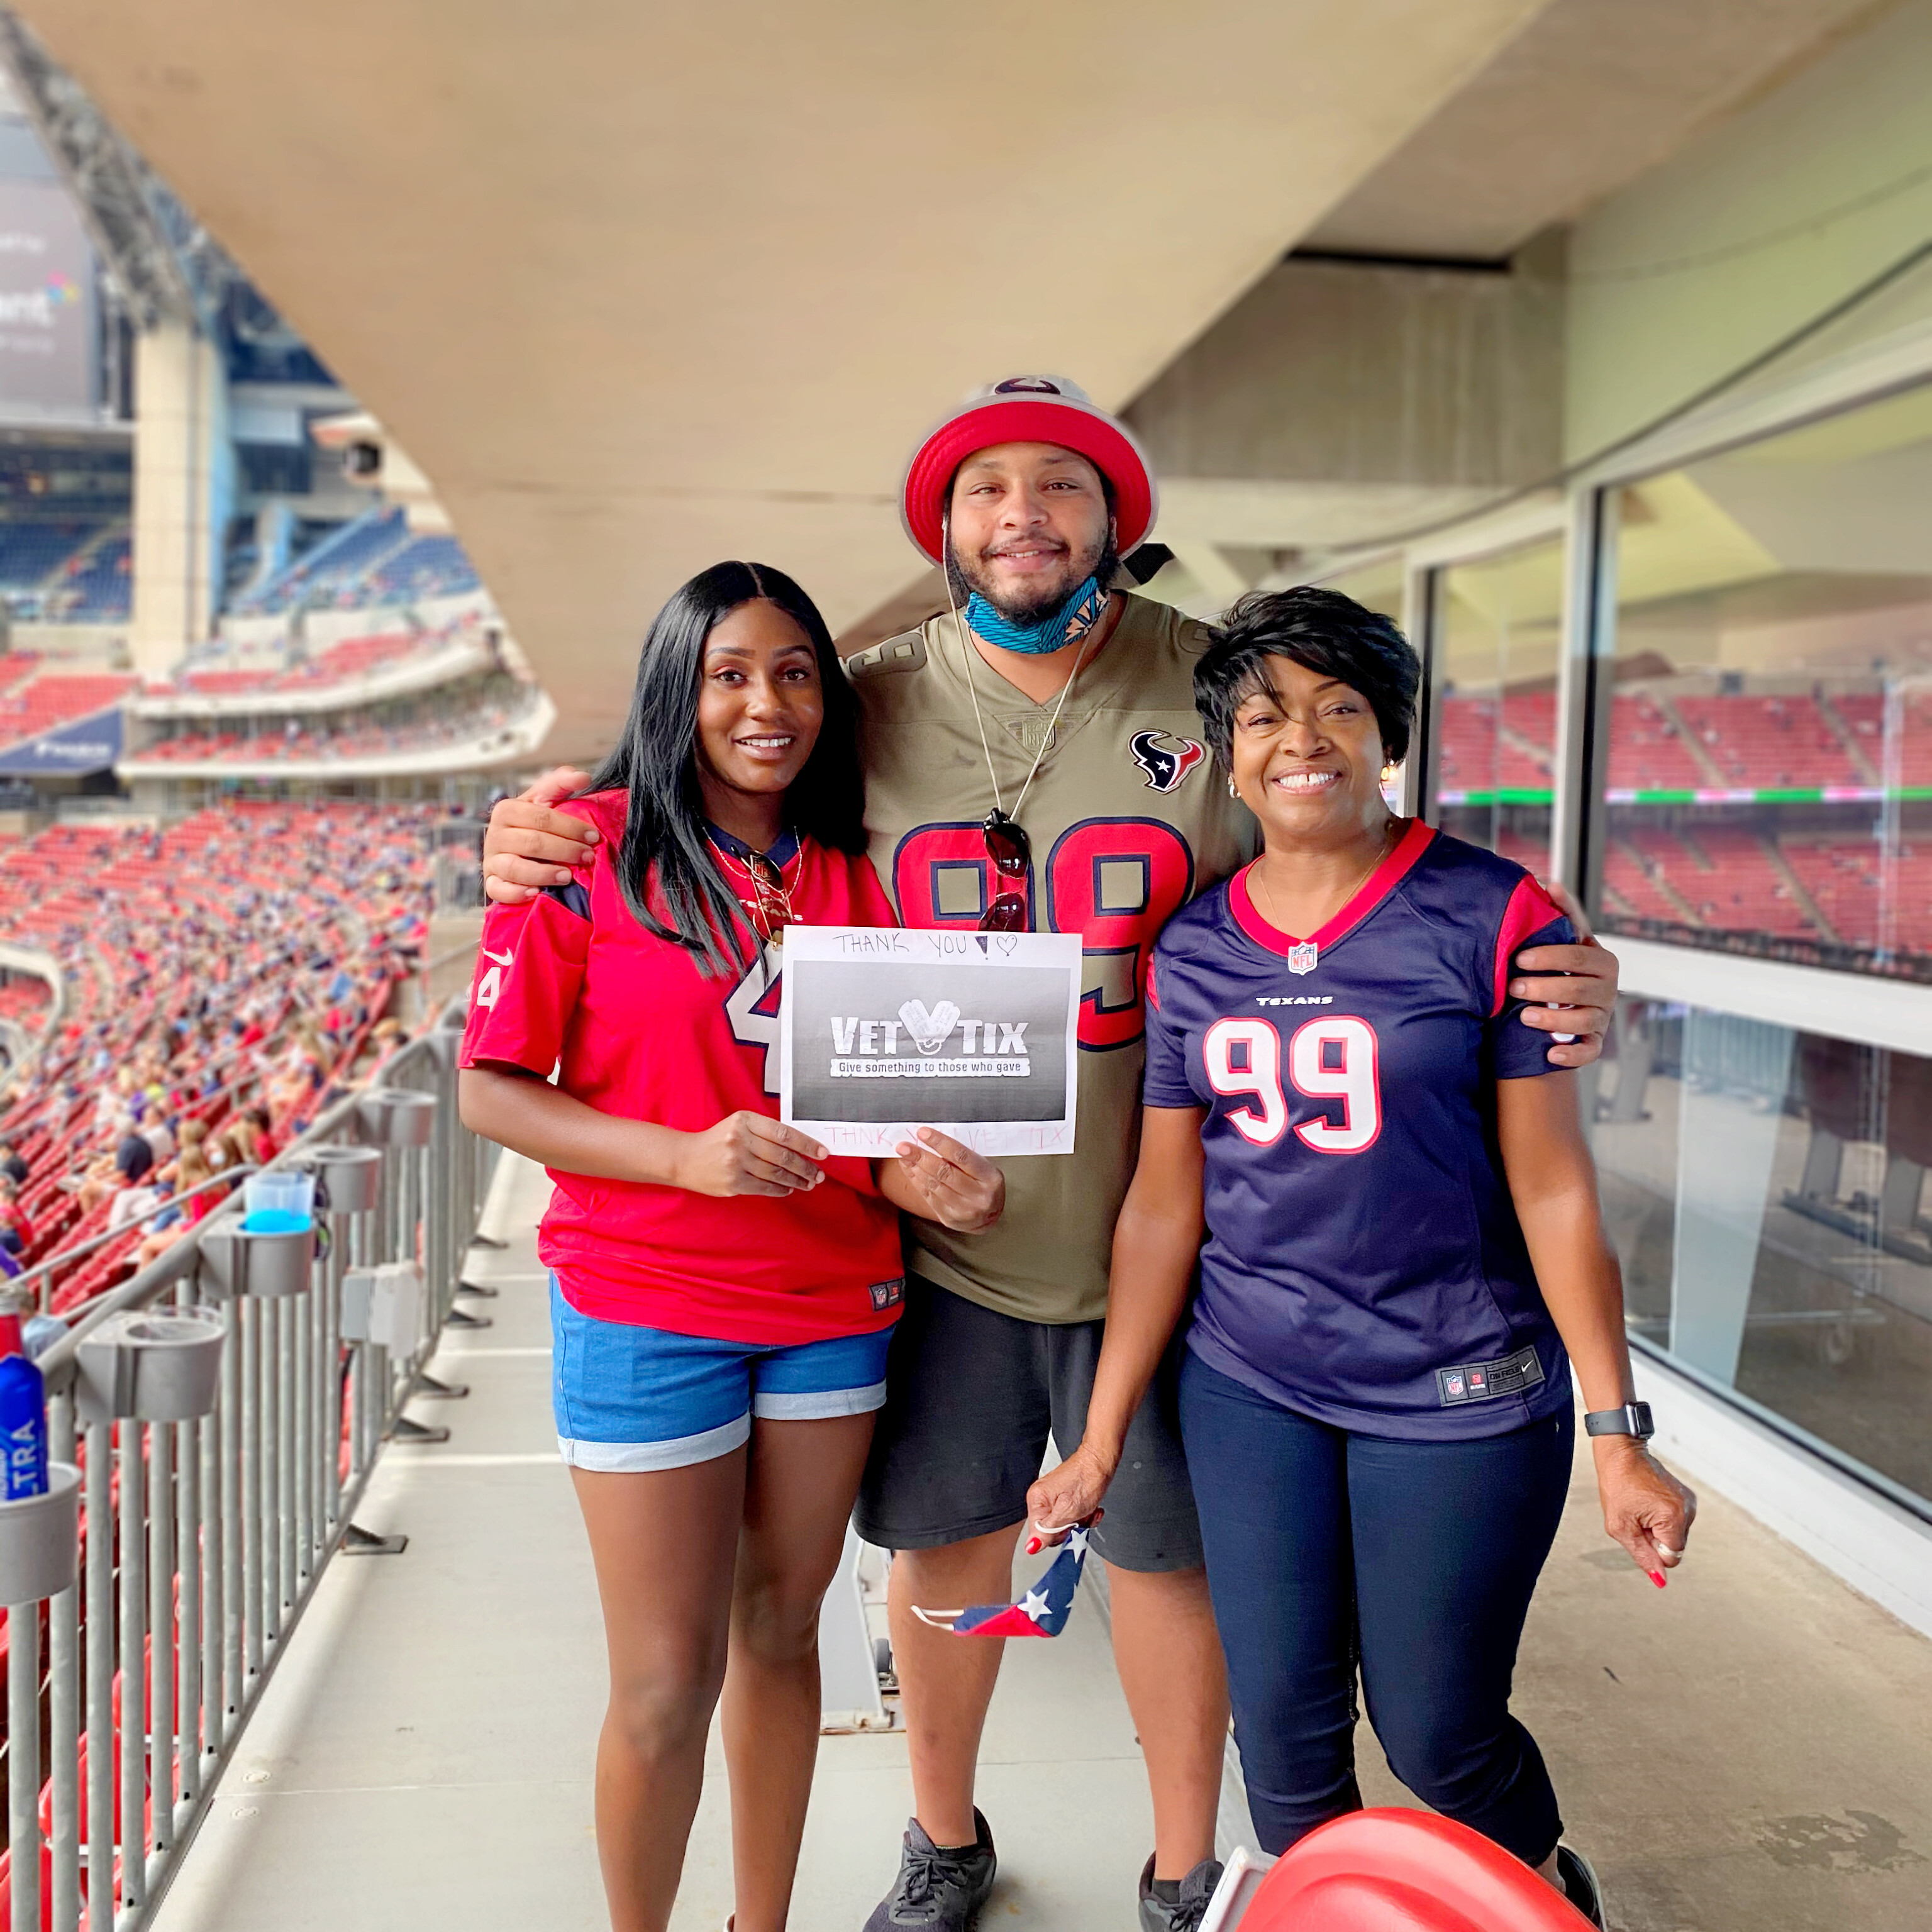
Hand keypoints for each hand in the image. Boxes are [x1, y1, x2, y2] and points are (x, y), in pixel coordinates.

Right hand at [482, 767, 599, 903]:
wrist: (512, 849)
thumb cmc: (533, 825)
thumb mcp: (543, 801)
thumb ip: (559, 785)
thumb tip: (582, 776)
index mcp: (507, 810)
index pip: (541, 817)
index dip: (570, 827)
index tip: (594, 836)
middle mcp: (495, 834)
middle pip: (532, 842)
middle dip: (564, 850)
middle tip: (588, 857)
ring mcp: (491, 860)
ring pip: (515, 867)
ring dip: (544, 872)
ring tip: (567, 876)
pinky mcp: (491, 882)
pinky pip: (499, 890)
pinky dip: (517, 892)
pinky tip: (536, 892)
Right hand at [674, 1112, 826, 1197]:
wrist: (685, 1158)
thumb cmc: (717, 1141)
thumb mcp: (739, 1125)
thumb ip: (765, 1132)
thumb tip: (800, 1147)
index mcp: (745, 1121)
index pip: (784, 1133)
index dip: (807, 1144)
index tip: (822, 1153)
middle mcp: (740, 1140)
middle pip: (783, 1156)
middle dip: (806, 1167)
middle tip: (818, 1174)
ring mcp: (736, 1162)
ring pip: (777, 1174)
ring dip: (797, 1180)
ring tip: (808, 1183)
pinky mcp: (733, 1182)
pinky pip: (765, 1187)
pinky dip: (780, 1189)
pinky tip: (788, 1188)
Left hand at [890, 1128, 1004, 1231]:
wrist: (989, 1217)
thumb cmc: (984, 1184)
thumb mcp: (983, 1168)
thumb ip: (961, 1157)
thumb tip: (930, 1139)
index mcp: (990, 1177)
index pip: (962, 1156)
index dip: (940, 1143)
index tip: (923, 1133)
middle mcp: (979, 1196)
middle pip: (944, 1172)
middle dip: (921, 1157)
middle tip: (904, 1146)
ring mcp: (964, 1210)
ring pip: (934, 1185)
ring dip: (915, 1168)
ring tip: (904, 1156)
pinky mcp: (949, 1218)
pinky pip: (928, 1196)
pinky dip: (916, 1180)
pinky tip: (909, 1169)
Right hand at [1024, 1442, 1113, 1551]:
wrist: (1101, 1461)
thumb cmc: (1087, 1478)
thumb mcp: (1068, 1511)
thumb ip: (1048, 1531)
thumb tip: (1031, 1547)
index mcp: (1037, 1500)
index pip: (1038, 1533)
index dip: (1056, 1535)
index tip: (1069, 1526)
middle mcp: (1042, 1498)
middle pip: (1051, 1530)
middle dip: (1070, 1528)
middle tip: (1080, 1517)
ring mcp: (1053, 1497)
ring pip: (1065, 1525)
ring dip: (1081, 1522)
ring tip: (1089, 1511)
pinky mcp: (1065, 1497)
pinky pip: (1072, 1516)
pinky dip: (1084, 1515)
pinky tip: (1092, 1509)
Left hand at [1512, 879, 1617, 1068]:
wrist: (1559, 1007)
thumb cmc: (1557, 968)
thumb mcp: (1558, 943)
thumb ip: (1557, 917)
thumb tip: (1547, 882)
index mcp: (1600, 960)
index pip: (1581, 954)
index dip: (1551, 956)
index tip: (1519, 958)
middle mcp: (1607, 988)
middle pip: (1581, 988)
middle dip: (1546, 988)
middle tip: (1514, 987)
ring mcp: (1602, 1016)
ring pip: (1585, 1021)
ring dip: (1554, 1020)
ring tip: (1523, 1017)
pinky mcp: (1595, 1042)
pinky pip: (1590, 1052)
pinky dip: (1572, 1055)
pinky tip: (1550, 1054)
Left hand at [1593, 1435, 1695, 1585]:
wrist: (1622, 1453)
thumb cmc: (1617, 1484)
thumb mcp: (1620, 1526)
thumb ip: (1642, 1556)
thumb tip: (1660, 1581)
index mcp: (1674, 1518)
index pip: (1671, 1557)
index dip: (1651, 1549)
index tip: (1638, 1530)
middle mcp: (1688, 1511)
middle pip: (1674, 1547)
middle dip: (1654, 1539)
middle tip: (1636, 1517)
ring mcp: (1689, 1503)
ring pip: (1674, 1535)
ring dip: (1656, 1528)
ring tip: (1640, 1507)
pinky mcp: (1687, 1498)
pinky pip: (1676, 1521)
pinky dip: (1661, 1518)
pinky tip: (1647, 1502)